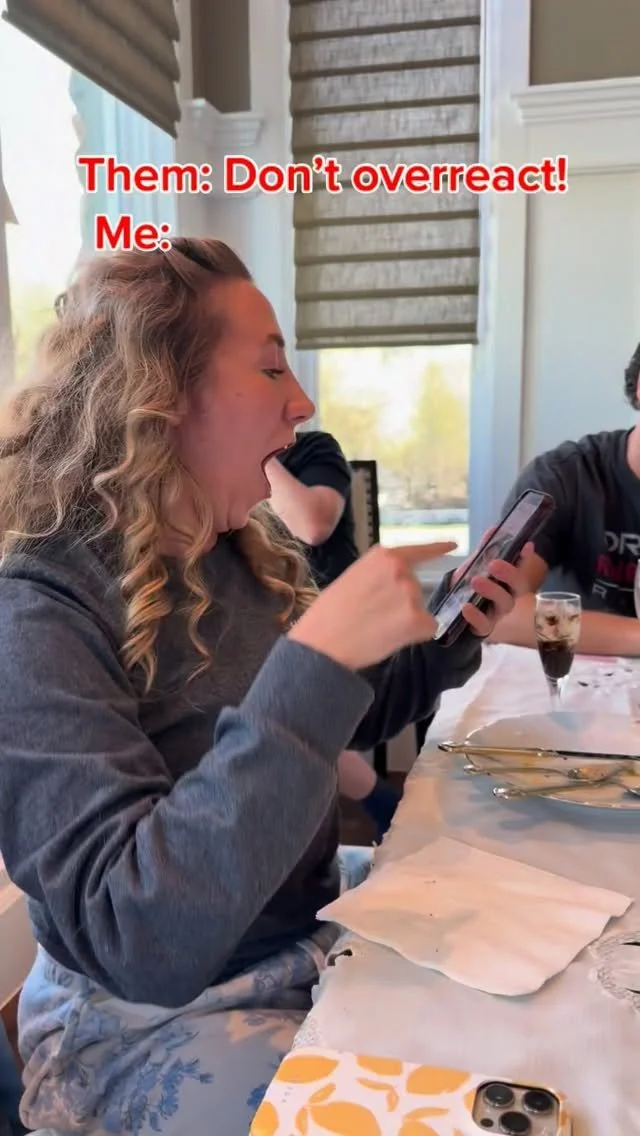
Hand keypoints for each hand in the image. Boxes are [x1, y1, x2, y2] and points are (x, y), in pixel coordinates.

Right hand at [288, 541, 456, 670]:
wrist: (323, 644)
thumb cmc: (328, 616)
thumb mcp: (351, 579)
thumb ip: (377, 576)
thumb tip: (392, 587)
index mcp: (382, 556)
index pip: (417, 551)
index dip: (436, 549)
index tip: (454, 545)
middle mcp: (401, 569)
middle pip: (415, 587)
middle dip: (402, 604)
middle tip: (372, 617)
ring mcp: (411, 593)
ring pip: (420, 610)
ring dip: (406, 622)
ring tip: (376, 628)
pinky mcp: (418, 618)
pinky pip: (426, 629)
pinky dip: (413, 637)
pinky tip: (389, 639)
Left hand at [451, 531, 534, 638]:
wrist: (454, 609)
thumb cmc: (472, 584)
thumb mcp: (476, 565)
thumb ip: (486, 550)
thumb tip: (494, 529)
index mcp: (509, 580)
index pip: (522, 566)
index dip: (526, 557)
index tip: (527, 545)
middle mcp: (508, 595)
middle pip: (519, 587)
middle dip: (510, 574)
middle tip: (495, 564)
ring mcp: (498, 612)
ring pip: (505, 604)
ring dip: (492, 591)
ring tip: (476, 580)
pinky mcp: (484, 627)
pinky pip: (484, 625)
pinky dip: (475, 616)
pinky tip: (466, 607)